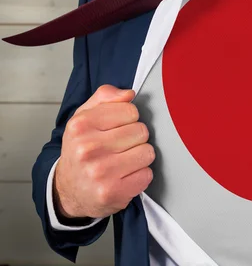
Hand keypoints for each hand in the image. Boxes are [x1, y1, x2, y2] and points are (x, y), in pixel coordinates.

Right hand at [54, 85, 154, 219]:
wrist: (68, 190)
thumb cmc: (81, 150)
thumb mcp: (84, 117)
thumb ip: (105, 97)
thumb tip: (129, 94)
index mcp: (81, 125)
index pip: (131, 110)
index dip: (129, 119)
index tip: (117, 128)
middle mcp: (87, 148)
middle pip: (141, 131)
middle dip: (135, 138)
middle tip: (119, 148)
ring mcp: (100, 172)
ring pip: (148, 152)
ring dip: (140, 157)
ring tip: (123, 162)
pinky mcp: (113, 192)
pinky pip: (147, 174)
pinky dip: (140, 176)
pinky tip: (124, 177)